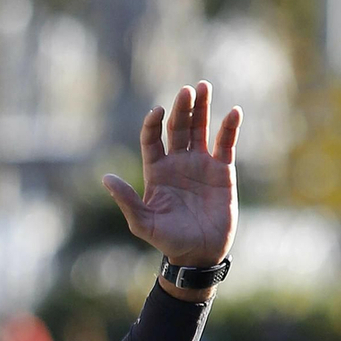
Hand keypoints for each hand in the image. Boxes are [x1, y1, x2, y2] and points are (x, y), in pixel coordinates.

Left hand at [103, 82, 240, 289]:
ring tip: (203, 86)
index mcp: (156, 171)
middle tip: (186, 91)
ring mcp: (200, 164)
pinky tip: (234, 111)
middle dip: (181, 108)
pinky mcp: (222, 170)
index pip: (152, 139)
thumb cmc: (168, 241)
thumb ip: (127, 201)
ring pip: (200, 128)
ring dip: (202, 108)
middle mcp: (178, 163)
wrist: (199, 253)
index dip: (153, 124)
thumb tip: (106, 179)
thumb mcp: (143, 223)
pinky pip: (226, 143)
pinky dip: (229, 127)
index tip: (157, 112)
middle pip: (178, 127)